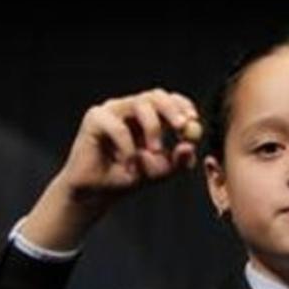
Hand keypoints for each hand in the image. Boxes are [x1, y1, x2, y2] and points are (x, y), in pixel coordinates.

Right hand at [23, 89, 200, 249]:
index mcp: (148, 116)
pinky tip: (129, 165)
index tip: (194, 121)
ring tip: (155, 153)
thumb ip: (179, 160)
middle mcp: (129, 108)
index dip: (183, 106)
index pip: (169, 100)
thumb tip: (190, 146)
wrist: (98, 192)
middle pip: (155, 95)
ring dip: (153, 128)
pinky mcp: (95, 118)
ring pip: (139, 104)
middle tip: (183, 127)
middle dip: (173, 109)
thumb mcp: (162, 171)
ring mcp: (111, 110)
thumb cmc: (129, 176)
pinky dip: (129, 147)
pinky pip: (118, 126)